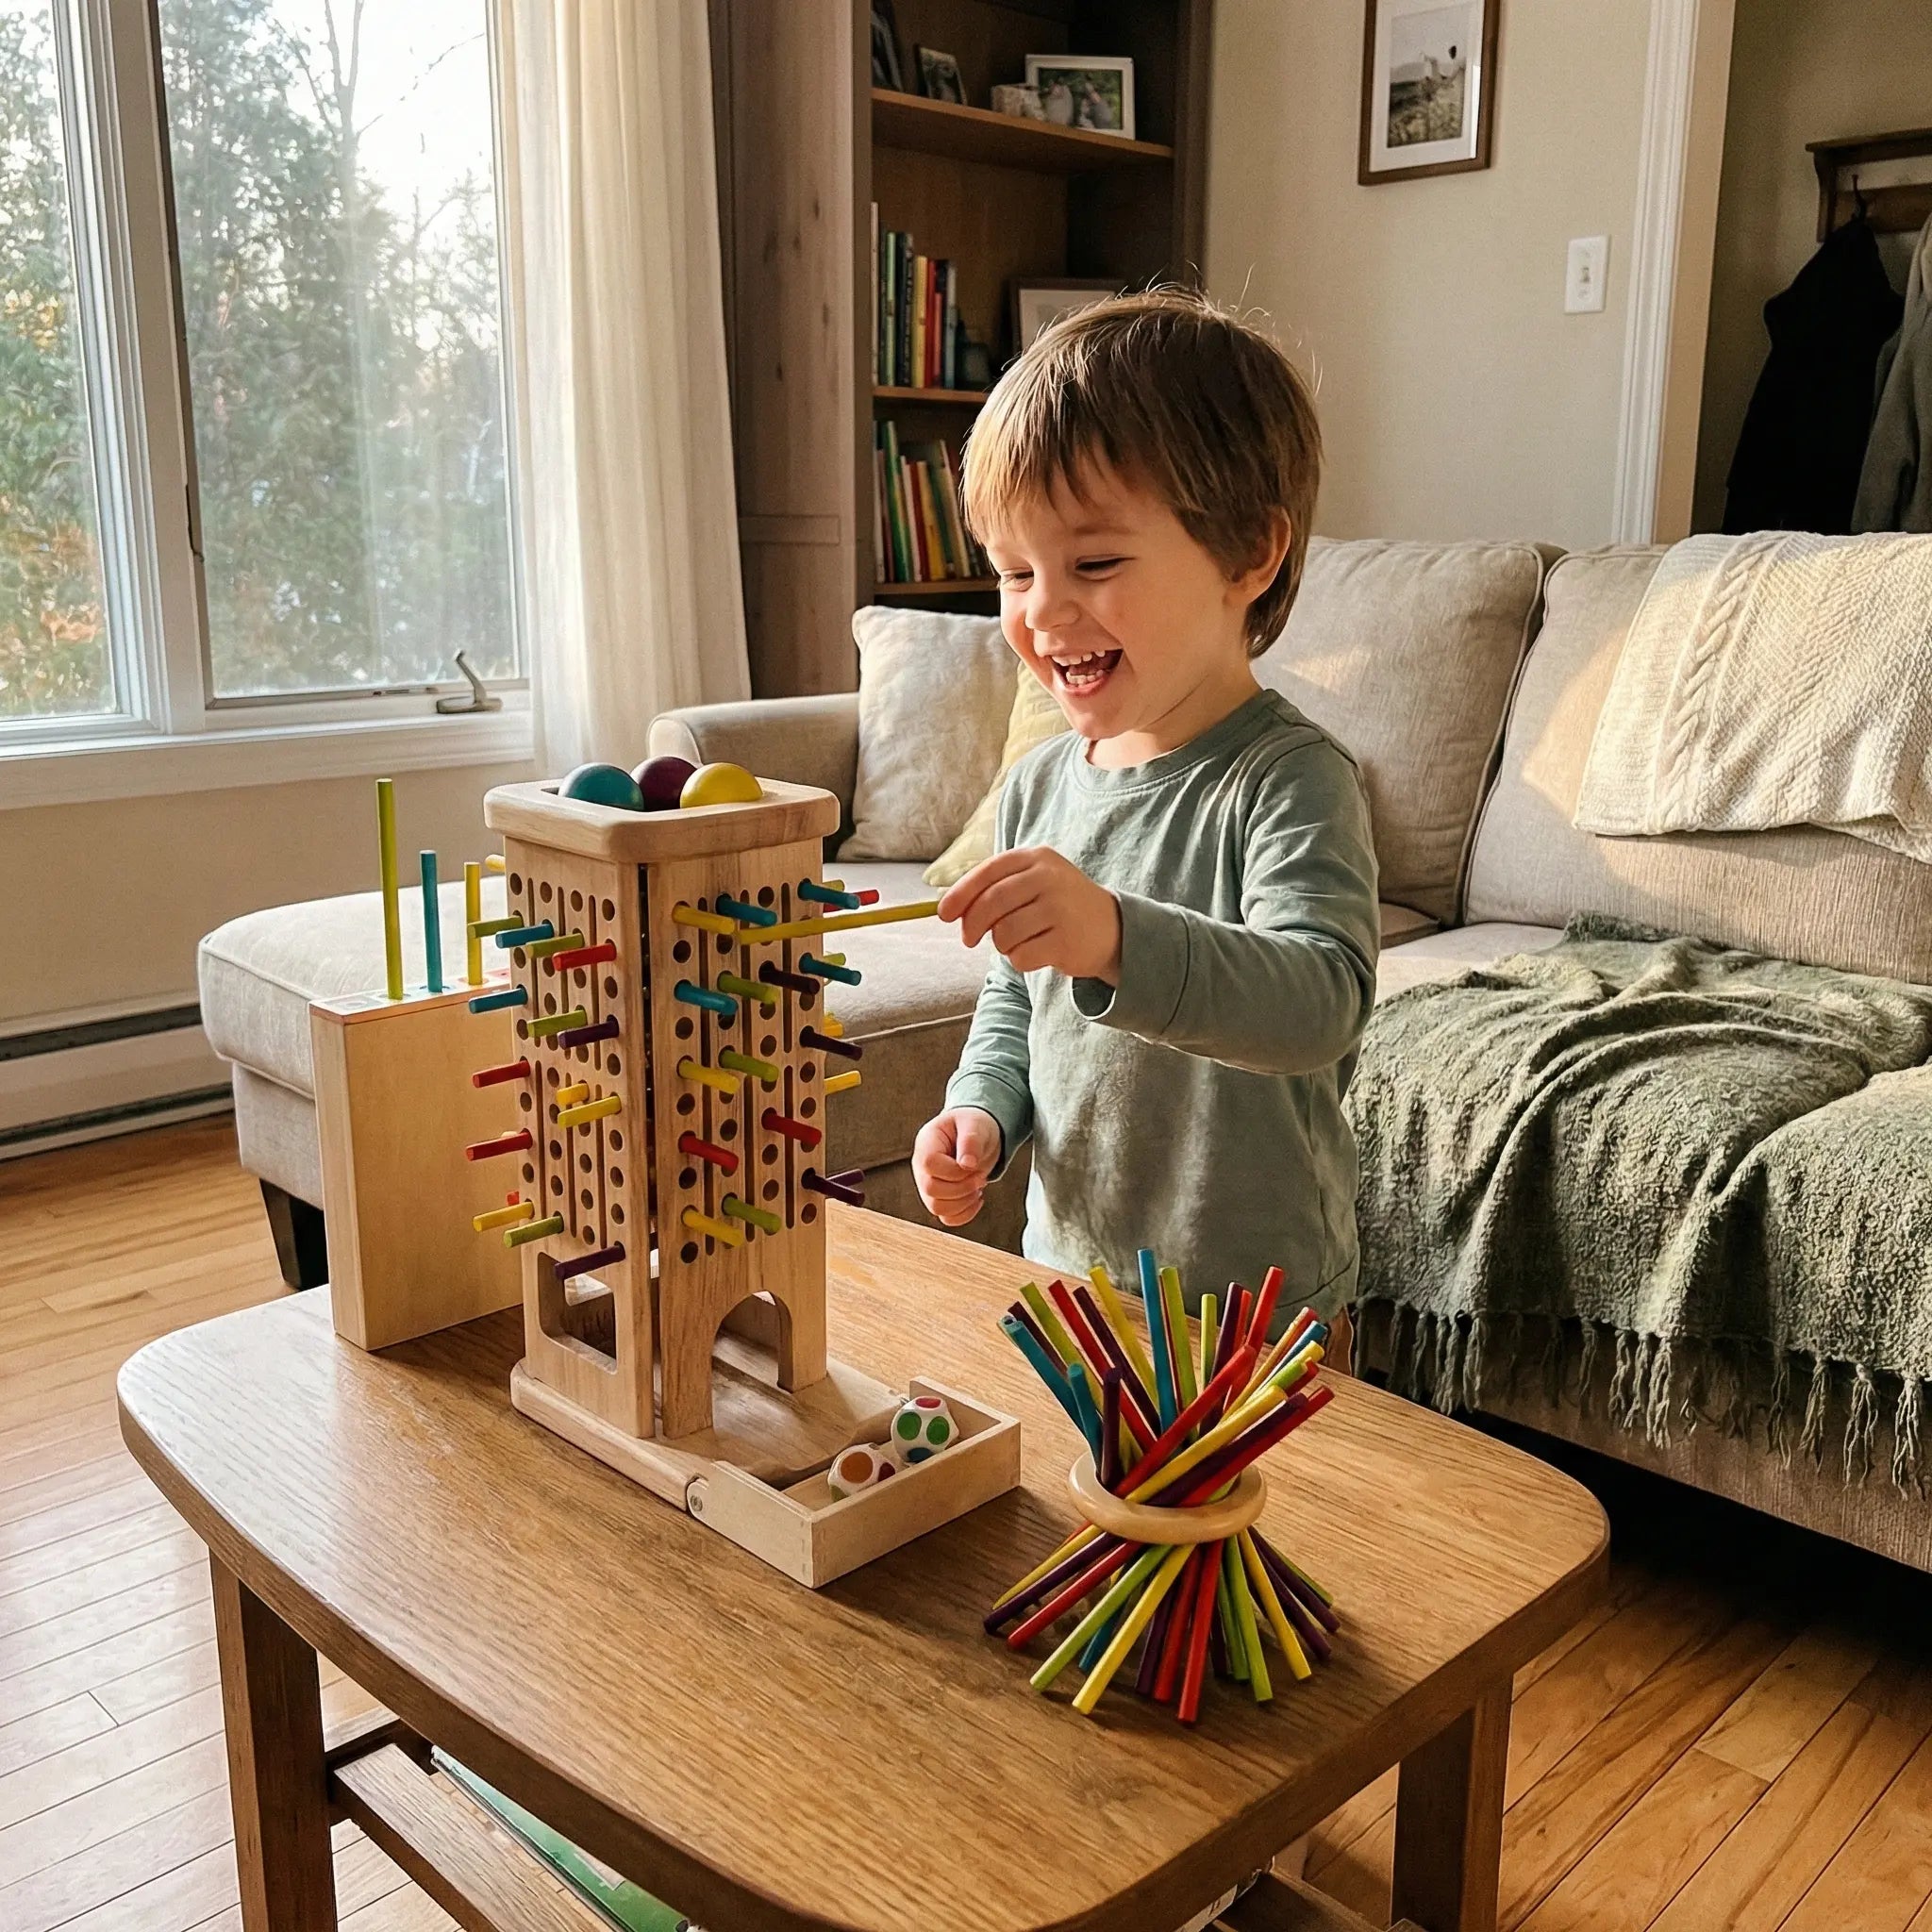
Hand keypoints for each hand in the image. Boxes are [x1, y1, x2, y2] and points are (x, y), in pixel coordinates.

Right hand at [913, 1107, 1001, 1226]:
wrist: (977, 1136)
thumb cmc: (973, 1125)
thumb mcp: (975, 1124)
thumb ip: (971, 1141)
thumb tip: (967, 1164)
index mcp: (927, 1143)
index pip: (929, 1164)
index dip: (953, 1170)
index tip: (972, 1164)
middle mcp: (922, 1167)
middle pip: (931, 1189)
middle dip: (962, 1187)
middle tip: (980, 1176)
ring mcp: (928, 1185)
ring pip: (937, 1208)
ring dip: (964, 1201)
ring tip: (978, 1185)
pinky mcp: (939, 1200)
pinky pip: (947, 1219)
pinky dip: (966, 1214)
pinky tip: (976, 1198)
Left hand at [938, 847, 1122, 982]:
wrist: (1111, 927)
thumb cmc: (1057, 905)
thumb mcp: (1031, 883)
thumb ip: (993, 889)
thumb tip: (948, 908)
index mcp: (1036, 858)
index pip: (987, 872)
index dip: (960, 894)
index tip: (943, 914)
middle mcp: (1049, 879)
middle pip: (990, 904)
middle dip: (971, 926)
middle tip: (968, 940)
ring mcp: (1060, 909)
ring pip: (1004, 934)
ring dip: (1001, 945)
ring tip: (1018, 941)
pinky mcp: (1066, 941)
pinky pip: (1021, 956)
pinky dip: (1020, 960)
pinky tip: (1037, 952)